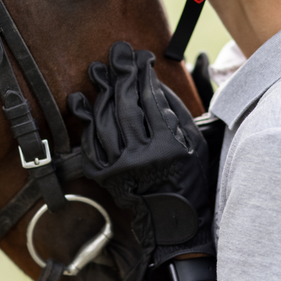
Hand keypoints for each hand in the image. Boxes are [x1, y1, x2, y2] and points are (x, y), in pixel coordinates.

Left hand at [67, 42, 214, 266]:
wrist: (174, 224)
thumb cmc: (190, 179)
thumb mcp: (195, 144)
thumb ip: (175, 112)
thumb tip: (151, 83)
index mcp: (169, 148)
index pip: (151, 101)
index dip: (144, 76)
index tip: (140, 58)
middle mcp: (142, 158)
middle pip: (125, 107)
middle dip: (120, 77)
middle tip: (115, 56)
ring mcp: (120, 169)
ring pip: (105, 123)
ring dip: (100, 95)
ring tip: (97, 74)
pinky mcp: (105, 178)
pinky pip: (92, 144)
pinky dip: (88, 123)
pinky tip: (85, 105)